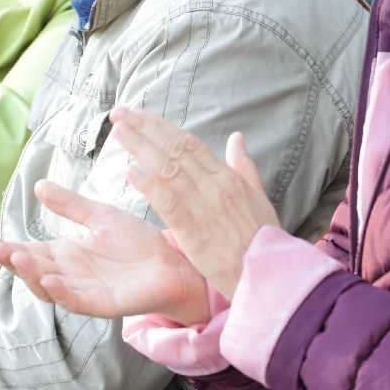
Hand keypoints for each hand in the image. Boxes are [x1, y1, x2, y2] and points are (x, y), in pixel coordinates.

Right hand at [0, 181, 210, 324]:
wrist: (173, 264)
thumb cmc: (138, 244)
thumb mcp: (100, 216)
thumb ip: (70, 204)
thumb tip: (37, 186)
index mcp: (66, 254)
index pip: (30, 252)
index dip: (8, 248)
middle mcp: (70, 274)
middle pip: (33, 270)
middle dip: (11, 261)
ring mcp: (84, 291)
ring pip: (48, 287)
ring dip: (31, 275)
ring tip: (17, 258)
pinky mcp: (103, 304)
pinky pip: (76, 301)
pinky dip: (61, 292)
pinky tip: (50, 279)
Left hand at [109, 108, 280, 299]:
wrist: (270, 276)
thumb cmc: (263, 239)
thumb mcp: (259, 197)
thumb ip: (245, 166)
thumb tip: (237, 137)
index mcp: (227, 177)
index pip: (188, 143)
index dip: (160, 126)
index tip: (138, 114)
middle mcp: (215, 186)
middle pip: (174, 149)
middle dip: (144, 128)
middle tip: (119, 113)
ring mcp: (205, 208)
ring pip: (168, 170)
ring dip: (141, 148)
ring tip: (119, 132)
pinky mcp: (195, 233)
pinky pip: (169, 204)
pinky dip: (150, 186)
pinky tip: (130, 172)